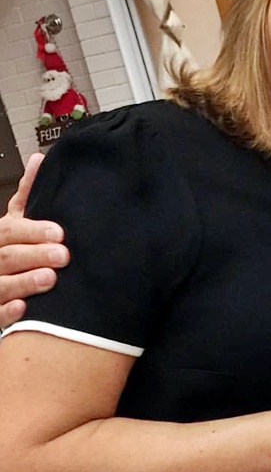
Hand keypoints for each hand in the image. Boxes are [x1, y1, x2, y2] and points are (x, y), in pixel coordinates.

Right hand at [0, 153, 67, 328]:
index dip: (33, 231)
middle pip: (7, 257)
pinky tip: (23, 307)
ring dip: (24, 282)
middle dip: (35, 255)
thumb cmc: (14, 246)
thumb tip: (40, 159)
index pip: (10, 230)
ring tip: (50, 279)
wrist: (1, 278)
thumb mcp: (18, 220)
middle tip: (64, 256)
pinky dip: (8, 311)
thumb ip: (28, 194)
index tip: (60, 233)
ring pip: (0, 285)